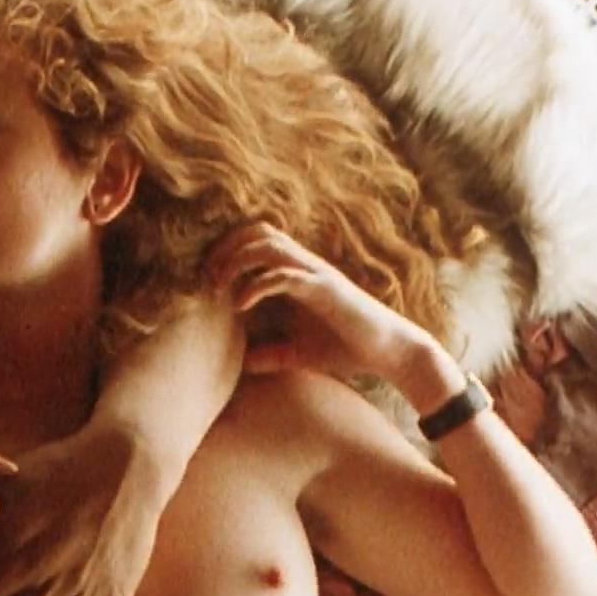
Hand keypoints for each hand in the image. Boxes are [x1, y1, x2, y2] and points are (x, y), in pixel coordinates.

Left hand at [205, 221, 434, 382]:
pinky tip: (240, 306)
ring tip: (218, 286)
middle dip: (226, 248)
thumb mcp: (298, 352)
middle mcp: (306, 265)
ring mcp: (316, 275)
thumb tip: (241, 364)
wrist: (389, 353)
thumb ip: (270, 354)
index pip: (257, 239)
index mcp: (298, 272)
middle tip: (207, 276)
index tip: (207, 276)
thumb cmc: (347, 348)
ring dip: (236, 260)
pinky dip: (256, 286)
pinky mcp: (325, 290)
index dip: (227, 248)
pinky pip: (284, 276)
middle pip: (259, 231)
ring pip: (268, 245)